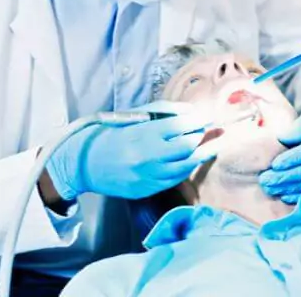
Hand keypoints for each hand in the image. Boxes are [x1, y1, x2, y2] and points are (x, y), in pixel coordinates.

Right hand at [45, 101, 208, 200]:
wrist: (86, 163)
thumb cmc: (112, 134)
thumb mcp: (135, 115)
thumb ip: (165, 111)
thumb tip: (192, 111)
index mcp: (144, 134)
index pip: (181, 125)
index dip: (198, 120)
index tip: (207, 116)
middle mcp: (149, 156)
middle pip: (188, 146)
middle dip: (204, 136)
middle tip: (213, 129)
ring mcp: (149, 175)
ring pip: (187, 165)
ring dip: (203, 153)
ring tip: (215, 144)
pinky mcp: (148, 189)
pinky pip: (176, 178)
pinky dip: (187, 167)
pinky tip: (193, 159)